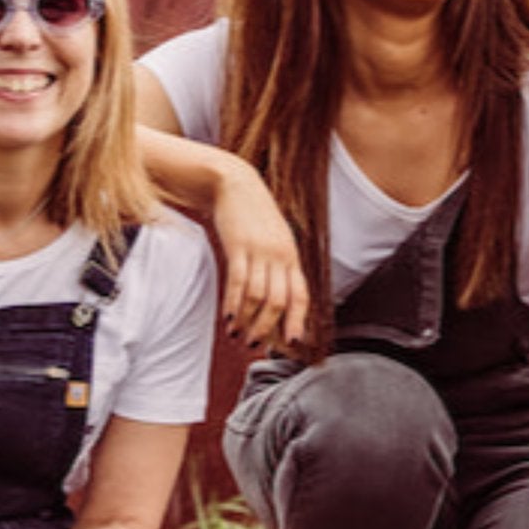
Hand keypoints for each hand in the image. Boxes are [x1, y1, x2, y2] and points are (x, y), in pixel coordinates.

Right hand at [213, 168, 310, 351]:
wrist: (234, 183)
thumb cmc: (252, 216)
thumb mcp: (274, 239)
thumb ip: (278, 265)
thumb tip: (277, 298)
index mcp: (291, 256)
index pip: (300, 295)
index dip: (298, 320)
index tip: (292, 342)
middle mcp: (280, 255)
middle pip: (279, 301)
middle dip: (267, 328)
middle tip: (254, 345)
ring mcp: (260, 250)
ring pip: (258, 296)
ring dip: (247, 321)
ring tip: (237, 335)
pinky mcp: (239, 245)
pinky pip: (238, 282)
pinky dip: (233, 304)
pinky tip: (227, 318)